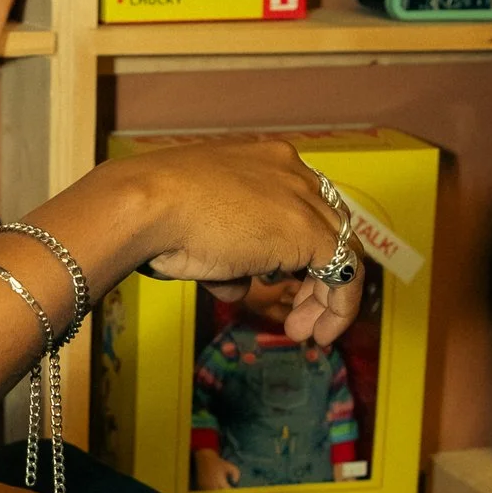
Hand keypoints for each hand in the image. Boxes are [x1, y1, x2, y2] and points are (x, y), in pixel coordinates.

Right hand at [126, 136, 358, 342]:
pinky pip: (345, 271)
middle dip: (315, 278)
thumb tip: (236, 287)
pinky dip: (338, 306)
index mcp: (265, 161)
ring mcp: (303, 198)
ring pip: (340, 249)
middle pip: (326, 226)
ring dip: (326, 297)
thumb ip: (229, 258)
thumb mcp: (200, 234)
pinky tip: (318, 332)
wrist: (146, 205)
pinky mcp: (310, 231)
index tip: (283, 284)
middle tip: (298, 316)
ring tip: (303, 331)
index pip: (302, 205)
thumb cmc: (155, 215)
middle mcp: (291, 171)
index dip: (299, 252)